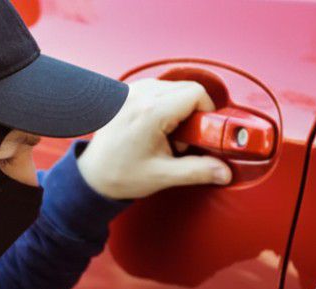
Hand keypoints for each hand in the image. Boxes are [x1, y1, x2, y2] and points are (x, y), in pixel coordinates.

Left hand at [77, 78, 232, 199]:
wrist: (91, 176)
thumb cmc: (120, 175)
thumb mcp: (163, 176)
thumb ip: (198, 171)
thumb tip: (224, 171)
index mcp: (151, 112)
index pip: (196, 93)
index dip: (206, 112)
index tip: (199, 133)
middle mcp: (140, 95)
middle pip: (186, 88)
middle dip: (193, 112)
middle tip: (182, 139)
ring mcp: (130, 92)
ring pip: (173, 87)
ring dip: (178, 108)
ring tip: (167, 135)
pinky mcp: (125, 94)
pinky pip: (157, 89)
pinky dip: (164, 105)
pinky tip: (156, 128)